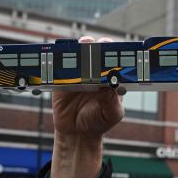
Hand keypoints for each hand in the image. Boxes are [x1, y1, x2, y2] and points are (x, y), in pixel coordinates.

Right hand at [49, 36, 125, 177]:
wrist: (76, 133)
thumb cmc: (98, 122)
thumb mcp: (111, 115)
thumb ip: (112, 102)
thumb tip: (110, 87)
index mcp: (112, 77)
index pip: (116, 59)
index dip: (116, 52)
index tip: (115, 51)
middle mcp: (96, 71)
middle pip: (98, 50)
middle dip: (98, 45)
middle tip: (98, 45)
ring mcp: (79, 72)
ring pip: (79, 53)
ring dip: (81, 47)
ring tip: (83, 47)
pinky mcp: (62, 77)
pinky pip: (61, 65)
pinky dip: (61, 60)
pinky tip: (63, 58)